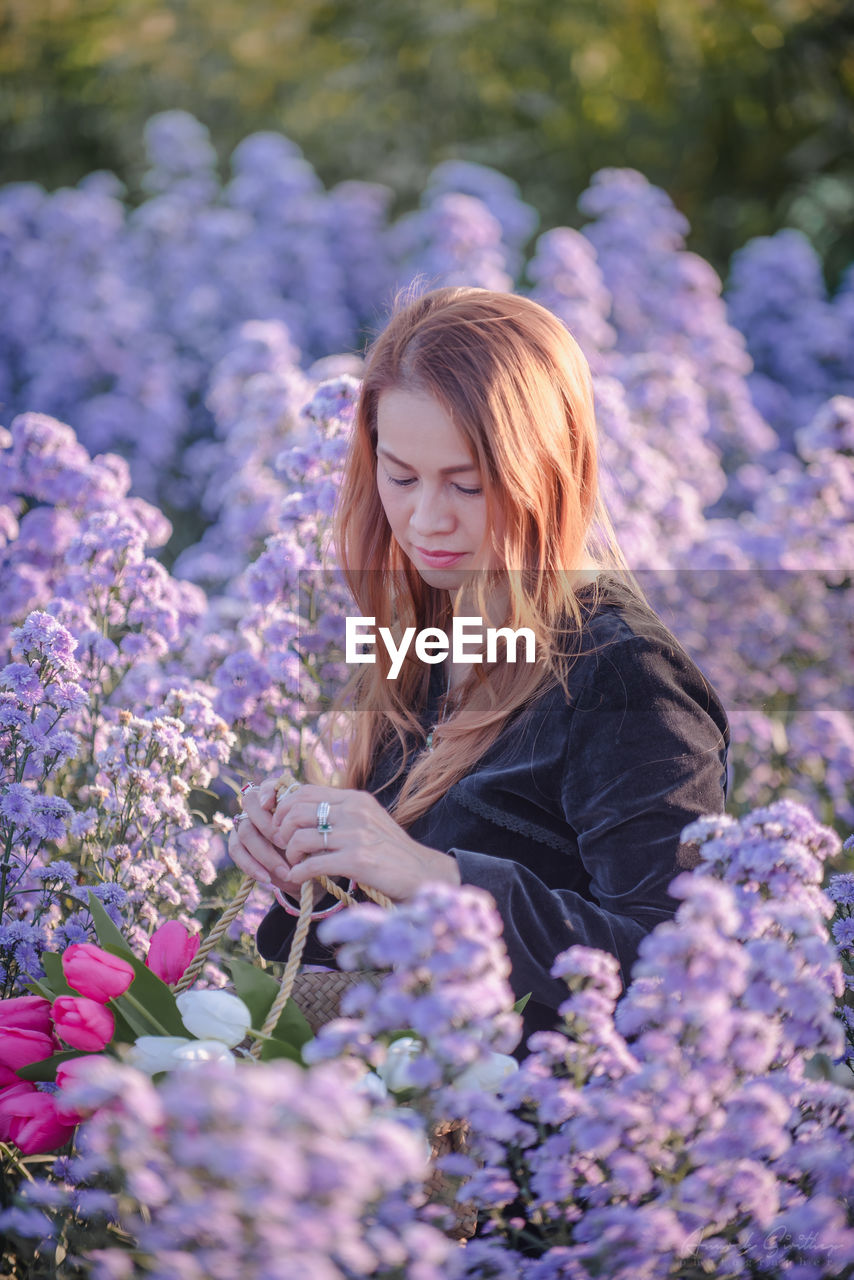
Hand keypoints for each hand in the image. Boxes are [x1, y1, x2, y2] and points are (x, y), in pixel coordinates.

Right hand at [227, 779, 327, 907]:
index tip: (270, 804)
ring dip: (265, 853)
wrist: (306, 868)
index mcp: (278, 797)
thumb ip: (310, 823)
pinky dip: (251, 866)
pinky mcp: (237, 843)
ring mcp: (244, 823)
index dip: (266, 792)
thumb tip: (311, 819)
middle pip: (250, 805)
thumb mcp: (317, 834)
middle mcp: (257, 806)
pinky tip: (267, 878)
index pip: (267, 786)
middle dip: (269, 826)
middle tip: (287, 845)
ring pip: (245, 831)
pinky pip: (237, 851)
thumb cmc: (314, 845)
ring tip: (285, 871)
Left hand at [269, 783, 461, 902]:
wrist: (423, 873)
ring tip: (294, 863)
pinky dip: (298, 873)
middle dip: (281, 831)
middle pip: (296, 812)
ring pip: (300, 838)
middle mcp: (355, 811)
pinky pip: (312, 865)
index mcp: (356, 798)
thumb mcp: (368, 820)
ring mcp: (356, 835)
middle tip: (282, 847)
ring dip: (289, 854)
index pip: (304, 792)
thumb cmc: (391, 851)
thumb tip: (303, 813)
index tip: (279, 826)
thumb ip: (341, 813)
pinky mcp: (357, 860)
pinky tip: (298, 879)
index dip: (283, 808)